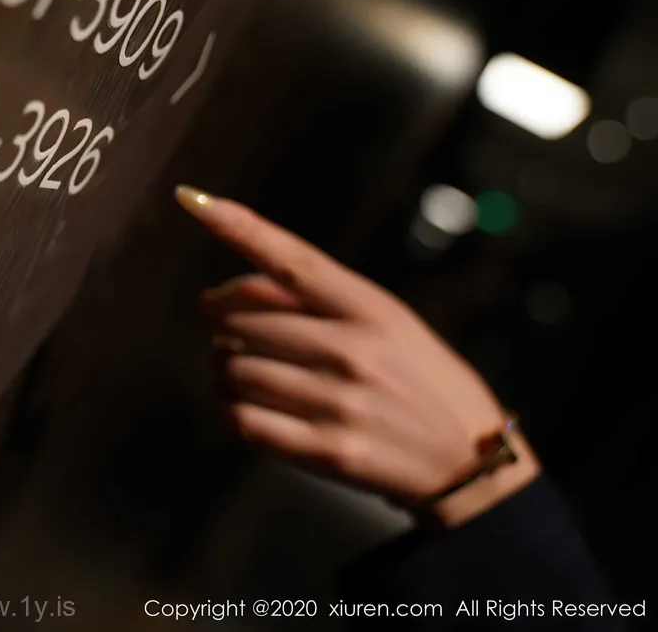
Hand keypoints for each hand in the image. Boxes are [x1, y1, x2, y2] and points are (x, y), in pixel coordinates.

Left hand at [176, 185, 540, 526]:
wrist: (471, 463)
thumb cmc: (421, 383)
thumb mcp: (389, 323)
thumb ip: (321, 302)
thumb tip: (233, 291)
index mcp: (368, 308)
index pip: (290, 258)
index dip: (238, 226)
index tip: (193, 199)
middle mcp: (351, 349)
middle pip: (242, 321)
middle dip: (223, 326)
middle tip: (228, 334)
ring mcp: (338, 401)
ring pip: (234, 369)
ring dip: (221, 370)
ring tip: (238, 372)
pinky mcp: (327, 451)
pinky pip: (243, 420)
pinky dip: (227, 411)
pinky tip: (236, 407)